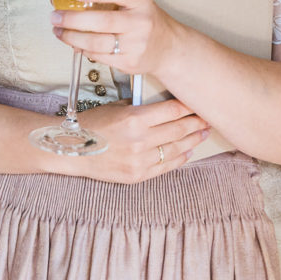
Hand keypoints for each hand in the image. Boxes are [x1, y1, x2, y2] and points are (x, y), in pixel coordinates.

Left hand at [51, 0, 178, 77]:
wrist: (169, 48)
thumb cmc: (146, 20)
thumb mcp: (137, 2)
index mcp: (142, 1)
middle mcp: (140, 22)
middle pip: (102, 21)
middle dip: (73, 19)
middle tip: (55, 16)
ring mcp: (135, 45)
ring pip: (96, 43)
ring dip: (72, 38)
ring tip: (59, 31)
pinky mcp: (129, 63)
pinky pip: (99, 56)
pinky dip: (82, 50)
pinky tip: (74, 44)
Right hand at [65, 99, 208, 183]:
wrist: (74, 148)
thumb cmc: (93, 123)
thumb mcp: (117, 107)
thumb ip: (140, 108)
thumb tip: (163, 107)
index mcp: (135, 119)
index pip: (171, 111)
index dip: (187, 108)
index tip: (196, 104)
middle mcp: (140, 140)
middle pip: (178, 129)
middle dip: (195, 123)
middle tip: (206, 118)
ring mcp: (140, 160)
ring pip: (176, 149)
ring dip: (192, 140)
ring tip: (202, 134)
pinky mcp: (137, 176)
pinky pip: (165, 167)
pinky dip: (179, 158)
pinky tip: (187, 152)